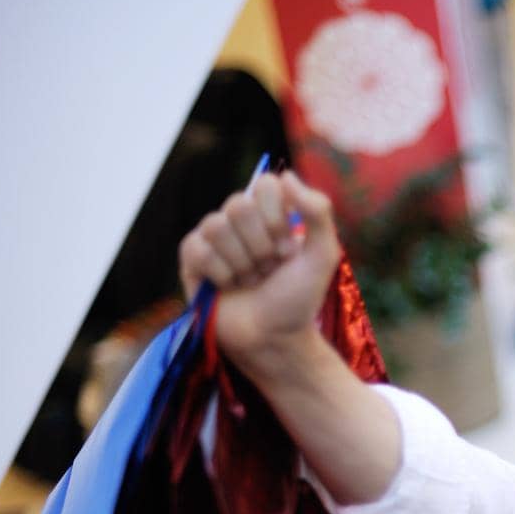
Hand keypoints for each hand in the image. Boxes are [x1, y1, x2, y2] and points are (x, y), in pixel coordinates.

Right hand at [177, 171, 342, 360]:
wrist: (274, 338)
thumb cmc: (299, 298)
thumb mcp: (323, 255)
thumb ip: (318, 211)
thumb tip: (286, 175)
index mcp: (271, 213)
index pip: (265, 185)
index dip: (277, 219)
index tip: (288, 251)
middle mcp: (240, 220)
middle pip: (239, 205)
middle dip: (260, 246)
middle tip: (269, 270)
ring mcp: (214, 237)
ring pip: (216, 225)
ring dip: (241, 263)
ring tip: (250, 281)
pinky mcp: (192, 257)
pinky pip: (197, 247)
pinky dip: (220, 273)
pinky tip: (228, 286)